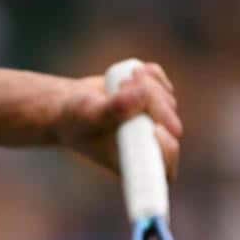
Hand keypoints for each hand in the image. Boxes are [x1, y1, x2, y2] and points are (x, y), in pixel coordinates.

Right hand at [59, 62, 182, 180]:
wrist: (69, 106)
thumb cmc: (76, 120)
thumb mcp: (90, 115)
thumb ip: (114, 109)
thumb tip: (141, 96)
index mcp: (134, 162)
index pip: (165, 165)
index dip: (167, 147)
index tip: (155, 128)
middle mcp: (148, 145)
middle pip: (171, 126)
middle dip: (152, 102)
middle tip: (126, 87)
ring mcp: (154, 122)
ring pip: (167, 101)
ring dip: (146, 86)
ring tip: (119, 84)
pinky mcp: (154, 101)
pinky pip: (163, 83)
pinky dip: (151, 75)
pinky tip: (131, 74)